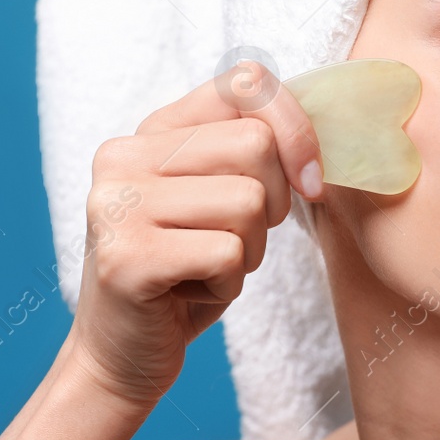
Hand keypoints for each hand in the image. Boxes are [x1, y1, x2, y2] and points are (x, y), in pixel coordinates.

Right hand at [64, 60, 322, 406]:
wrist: (121, 356)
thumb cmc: (187, 274)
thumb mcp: (223, 199)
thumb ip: (256, 154)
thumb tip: (321, 134)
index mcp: (151, 131)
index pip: (247, 82)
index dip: (297, 129)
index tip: (309, 180)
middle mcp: (123, 156)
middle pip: (256, 146)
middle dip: (272, 205)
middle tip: (232, 241)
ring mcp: (118, 205)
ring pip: (249, 202)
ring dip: (248, 251)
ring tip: (205, 267)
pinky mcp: (127, 258)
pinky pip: (229, 254)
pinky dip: (228, 284)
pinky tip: (189, 293)